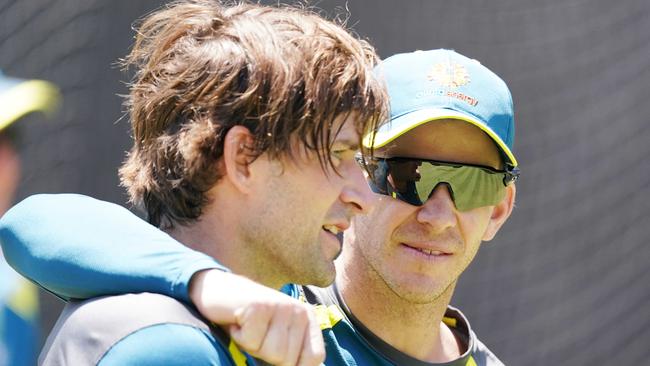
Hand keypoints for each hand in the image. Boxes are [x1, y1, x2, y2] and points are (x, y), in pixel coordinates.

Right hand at [189, 269, 324, 365]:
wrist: (219, 290)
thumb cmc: (249, 320)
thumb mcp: (277, 335)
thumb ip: (293, 352)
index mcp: (307, 318)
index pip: (314, 357)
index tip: (276, 360)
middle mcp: (298, 310)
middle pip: (288, 359)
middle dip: (266, 355)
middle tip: (257, 334)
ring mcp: (280, 306)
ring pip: (273, 353)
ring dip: (253, 346)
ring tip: (248, 327)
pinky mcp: (260, 306)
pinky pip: (252, 342)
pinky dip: (239, 337)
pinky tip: (238, 321)